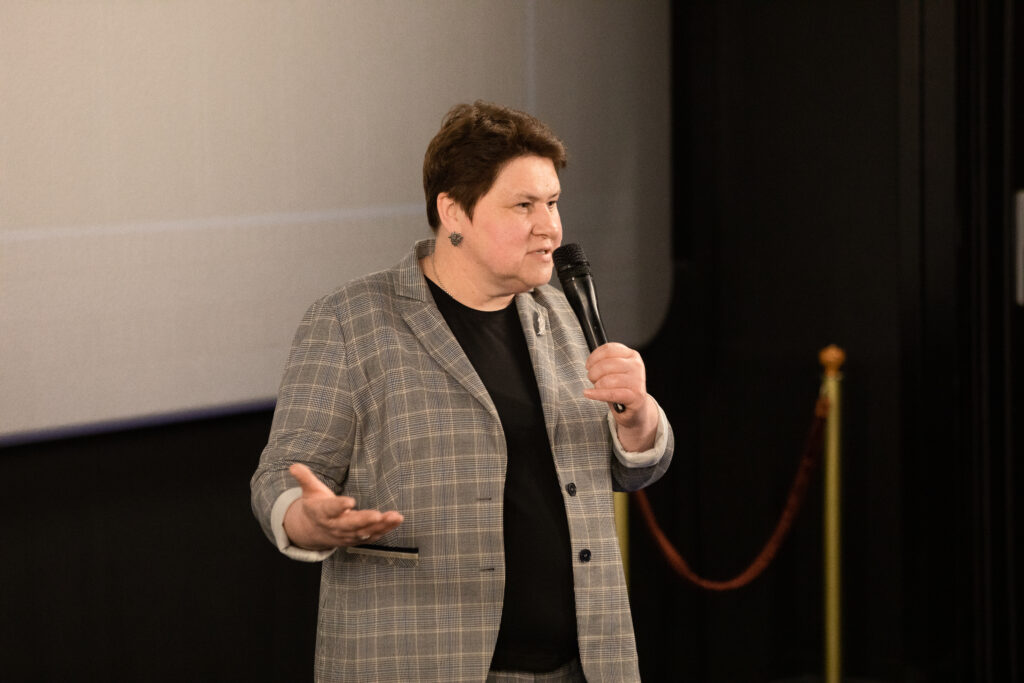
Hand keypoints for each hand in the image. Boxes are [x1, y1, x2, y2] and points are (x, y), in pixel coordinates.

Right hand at [283, 463, 403, 549]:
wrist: (313, 531)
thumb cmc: (315, 506)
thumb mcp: (309, 491)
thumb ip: (304, 478)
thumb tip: (294, 466)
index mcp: (323, 512)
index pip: (331, 509)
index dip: (339, 506)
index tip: (350, 502)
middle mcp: (335, 525)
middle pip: (350, 524)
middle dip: (364, 520)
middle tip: (377, 515)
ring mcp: (347, 534)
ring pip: (364, 531)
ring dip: (381, 525)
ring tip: (395, 516)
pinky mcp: (357, 538)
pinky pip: (372, 535)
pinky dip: (385, 530)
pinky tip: (396, 520)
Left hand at [584, 342, 658, 451]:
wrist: (635, 409)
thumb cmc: (622, 388)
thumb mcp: (615, 371)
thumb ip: (605, 363)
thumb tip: (590, 363)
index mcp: (632, 355)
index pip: (608, 349)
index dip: (594, 357)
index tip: (588, 365)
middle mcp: (636, 366)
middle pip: (606, 364)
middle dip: (593, 373)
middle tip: (592, 379)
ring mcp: (637, 381)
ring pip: (607, 380)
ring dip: (597, 386)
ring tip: (598, 388)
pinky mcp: (636, 396)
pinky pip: (611, 394)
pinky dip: (597, 394)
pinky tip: (589, 394)